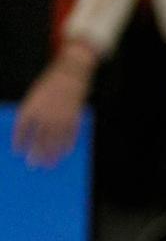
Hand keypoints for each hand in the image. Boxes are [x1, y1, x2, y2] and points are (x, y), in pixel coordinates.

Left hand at [12, 41, 96, 167]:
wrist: (70, 75)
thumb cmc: (50, 85)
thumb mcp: (35, 96)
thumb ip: (32, 113)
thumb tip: (31, 132)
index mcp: (32, 108)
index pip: (22, 129)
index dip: (19, 141)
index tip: (17, 152)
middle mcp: (46, 116)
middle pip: (39, 140)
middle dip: (36, 153)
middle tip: (33, 165)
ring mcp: (61, 119)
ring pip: (55, 142)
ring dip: (52, 155)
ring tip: (49, 165)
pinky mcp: (74, 120)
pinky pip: (70, 138)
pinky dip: (66, 147)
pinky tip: (64, 154)